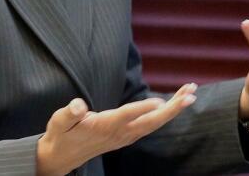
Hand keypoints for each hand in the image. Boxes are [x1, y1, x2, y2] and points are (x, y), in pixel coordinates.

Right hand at [36, 84, 196, 175]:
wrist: (62, 157)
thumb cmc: (61, 135)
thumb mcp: (58, 123)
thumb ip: (68, 113)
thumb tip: (78, 105)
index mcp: (103, 126)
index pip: (126, 116)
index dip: (142, 108)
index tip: (160, 101)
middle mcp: (119, 132)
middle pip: (150, 121)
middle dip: (172, 108)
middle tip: (190, 94)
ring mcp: (126, 135)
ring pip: (154, 122)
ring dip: (174, 108)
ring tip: (190, 91)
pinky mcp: (128, 135)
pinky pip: (151, 124)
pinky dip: (166, 113)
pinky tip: (177, 102)